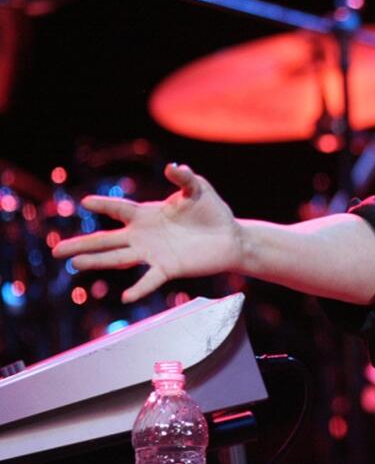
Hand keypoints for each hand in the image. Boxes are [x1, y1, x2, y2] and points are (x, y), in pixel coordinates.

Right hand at [52, 163, 241, 302]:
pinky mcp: (168, 268)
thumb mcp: (197, 189)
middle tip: (56, 250)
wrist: (230, 237)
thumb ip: (184, 177)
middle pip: (107, 239)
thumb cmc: (211, 211)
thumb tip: (173, 166)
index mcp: (147, 214)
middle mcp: (144, 235)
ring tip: (75, 264)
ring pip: (119, 258)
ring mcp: (153, 253)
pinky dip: (139, 288)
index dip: (104, 205)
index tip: (85, 202)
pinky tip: (126, 296)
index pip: (119, 209)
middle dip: (82, 244)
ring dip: (98, 261)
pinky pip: (150, 280)